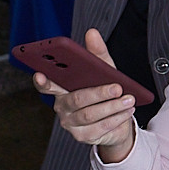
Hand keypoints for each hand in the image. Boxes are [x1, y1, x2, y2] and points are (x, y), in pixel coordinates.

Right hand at [38, 29, 137, 162]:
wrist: (116, 122)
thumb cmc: (104, 92)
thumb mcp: (103, 70)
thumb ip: (96, 53)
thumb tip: (92, 32)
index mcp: (61, 89)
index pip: (46, 85)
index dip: (41, 81)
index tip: (40, 74)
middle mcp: (62, 107)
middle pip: (76, 99)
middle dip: (98, 93)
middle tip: (117, 87)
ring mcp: (70, 124)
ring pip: (90, 115)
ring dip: (112, 106)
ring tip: (129, 99)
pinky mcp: (82, 137)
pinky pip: (100, 127)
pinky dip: (116, 118)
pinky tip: (127, 110)